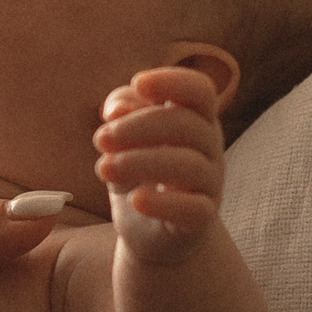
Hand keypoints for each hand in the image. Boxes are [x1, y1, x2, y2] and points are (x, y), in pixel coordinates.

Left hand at [94, 66, 227, 267]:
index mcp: (194, 118)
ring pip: (189, 165)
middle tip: (101, 139)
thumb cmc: (137, 172)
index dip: (173, 80)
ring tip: (103, 168)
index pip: (200, 90)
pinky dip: (162, 203)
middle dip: (138, 127)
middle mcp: (209, 147)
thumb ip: (121, 111)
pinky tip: (135, 200)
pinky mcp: (201, 218)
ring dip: (140, 162)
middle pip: (188, 125)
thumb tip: (118, 109)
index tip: (139, 83)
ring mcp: (210, 184)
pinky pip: (193, 208)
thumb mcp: (121, 138)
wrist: (150, 231)